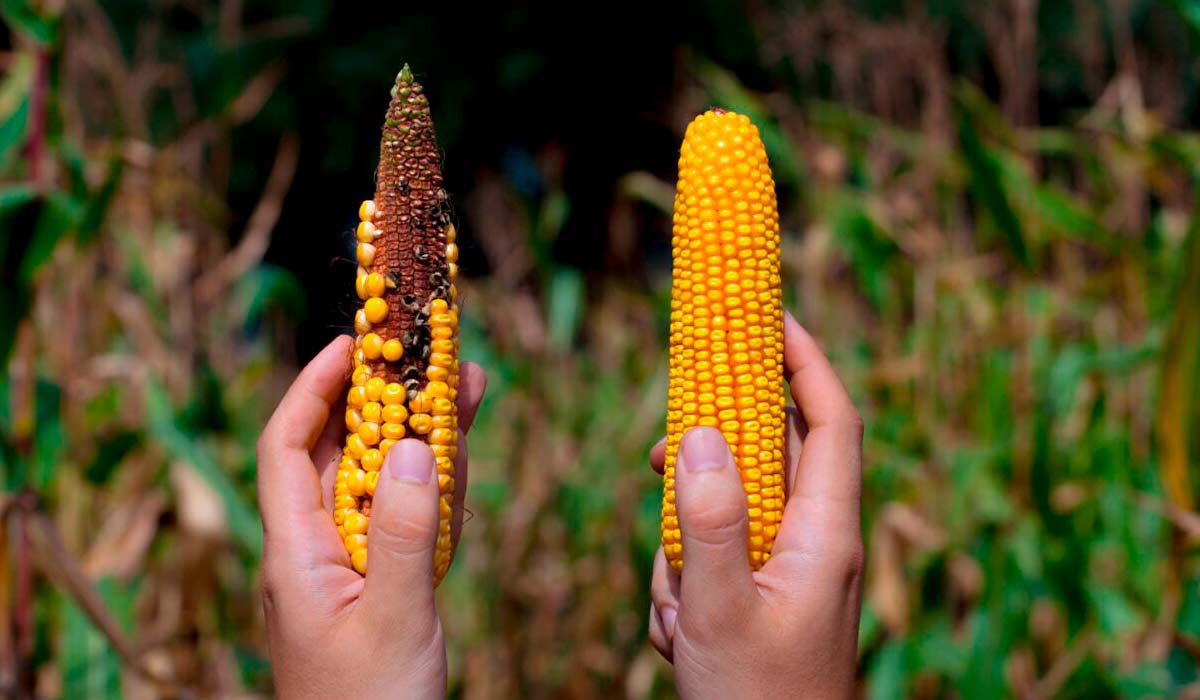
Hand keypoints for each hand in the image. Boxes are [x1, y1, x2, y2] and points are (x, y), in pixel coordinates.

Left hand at [256, 335, 485, 698]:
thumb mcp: (394, 619)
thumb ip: (405, 532)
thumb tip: (413, 443)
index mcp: (295, 555)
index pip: (285, 449)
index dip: (312, 388)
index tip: (351, 342)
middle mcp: (314, 552)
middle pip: (338, 455)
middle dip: (382, 400)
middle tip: (426, 353)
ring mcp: (348, 570)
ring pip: (378, 484)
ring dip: (418, 435)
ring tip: (463, 386)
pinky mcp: (378, 588)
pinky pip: (402, 522)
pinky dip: (431, 485)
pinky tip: (458, 452)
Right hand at [647, 312, 862, 698]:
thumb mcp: (720, 612)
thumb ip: (709, 521)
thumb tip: (696, 433)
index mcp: (827, 535)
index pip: (831, 420)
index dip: (807, 359)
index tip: (771, 313)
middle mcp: (816, 541)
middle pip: (768, 456)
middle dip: (711, 455)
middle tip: (663, 455)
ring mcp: (789, 567)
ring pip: (727, 510)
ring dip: (686, 543)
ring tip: (680, 607)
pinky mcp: (764, 591)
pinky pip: (715, 555)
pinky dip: (686, 580)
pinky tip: (682, 633)